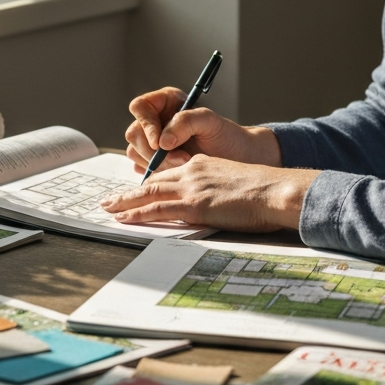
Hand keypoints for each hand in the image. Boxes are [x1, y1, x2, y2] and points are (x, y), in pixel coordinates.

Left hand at [101, 155, 318, 231]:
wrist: (276, 190)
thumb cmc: (265, 191)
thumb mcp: (236, 183)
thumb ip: (218, 190)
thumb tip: (214, 206)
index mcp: (203, 166)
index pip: (169, 174)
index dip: (150, 184)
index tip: (136, 191)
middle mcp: (193, 172)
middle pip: (152, 182)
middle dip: (128, 193)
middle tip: (109, 200)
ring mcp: (192, 188)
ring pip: (149, 194)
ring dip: (125, 202)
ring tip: (108, 209)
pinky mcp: (194, 205)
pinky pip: (158, 210)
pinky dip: (138, 214)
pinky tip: (125, 218)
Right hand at [125, 86, 281, 171]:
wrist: (236, 160)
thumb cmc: (226, 136)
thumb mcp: (210, 121)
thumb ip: (186, 121)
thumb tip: (163, 140)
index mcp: (165, 103)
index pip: (139, 107)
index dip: (146, 124)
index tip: (160, 143)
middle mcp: (155, 122)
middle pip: (134, 133)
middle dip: (154, 151)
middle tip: (181, 159)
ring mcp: (153, 143)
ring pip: (135, 153)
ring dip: (157, 164)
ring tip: (184, 165)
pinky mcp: (155, 163)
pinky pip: (142, 168)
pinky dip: (157, 174)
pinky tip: (177, 173)